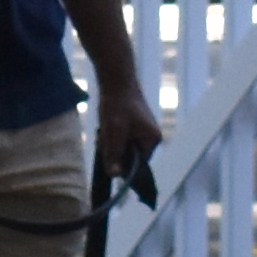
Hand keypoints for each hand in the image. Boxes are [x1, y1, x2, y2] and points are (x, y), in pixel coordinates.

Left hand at [92, 75, 166, 192]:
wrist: (116, 80)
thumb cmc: (116, 105)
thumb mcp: (113, 132)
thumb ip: (114, 154)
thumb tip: (114, 176)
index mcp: (152, 140)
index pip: (138, 164)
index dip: (122, 164)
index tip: (108, 157)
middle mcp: (151, 138)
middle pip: (131, 157)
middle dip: (115, 152)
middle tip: (104, 140)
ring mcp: (144, 132)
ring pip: (124, 148)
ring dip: (112, 144)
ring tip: (104, 131)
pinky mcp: (135, 126)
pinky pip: (122, 139)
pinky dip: (112, 136)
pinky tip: (106, 127)